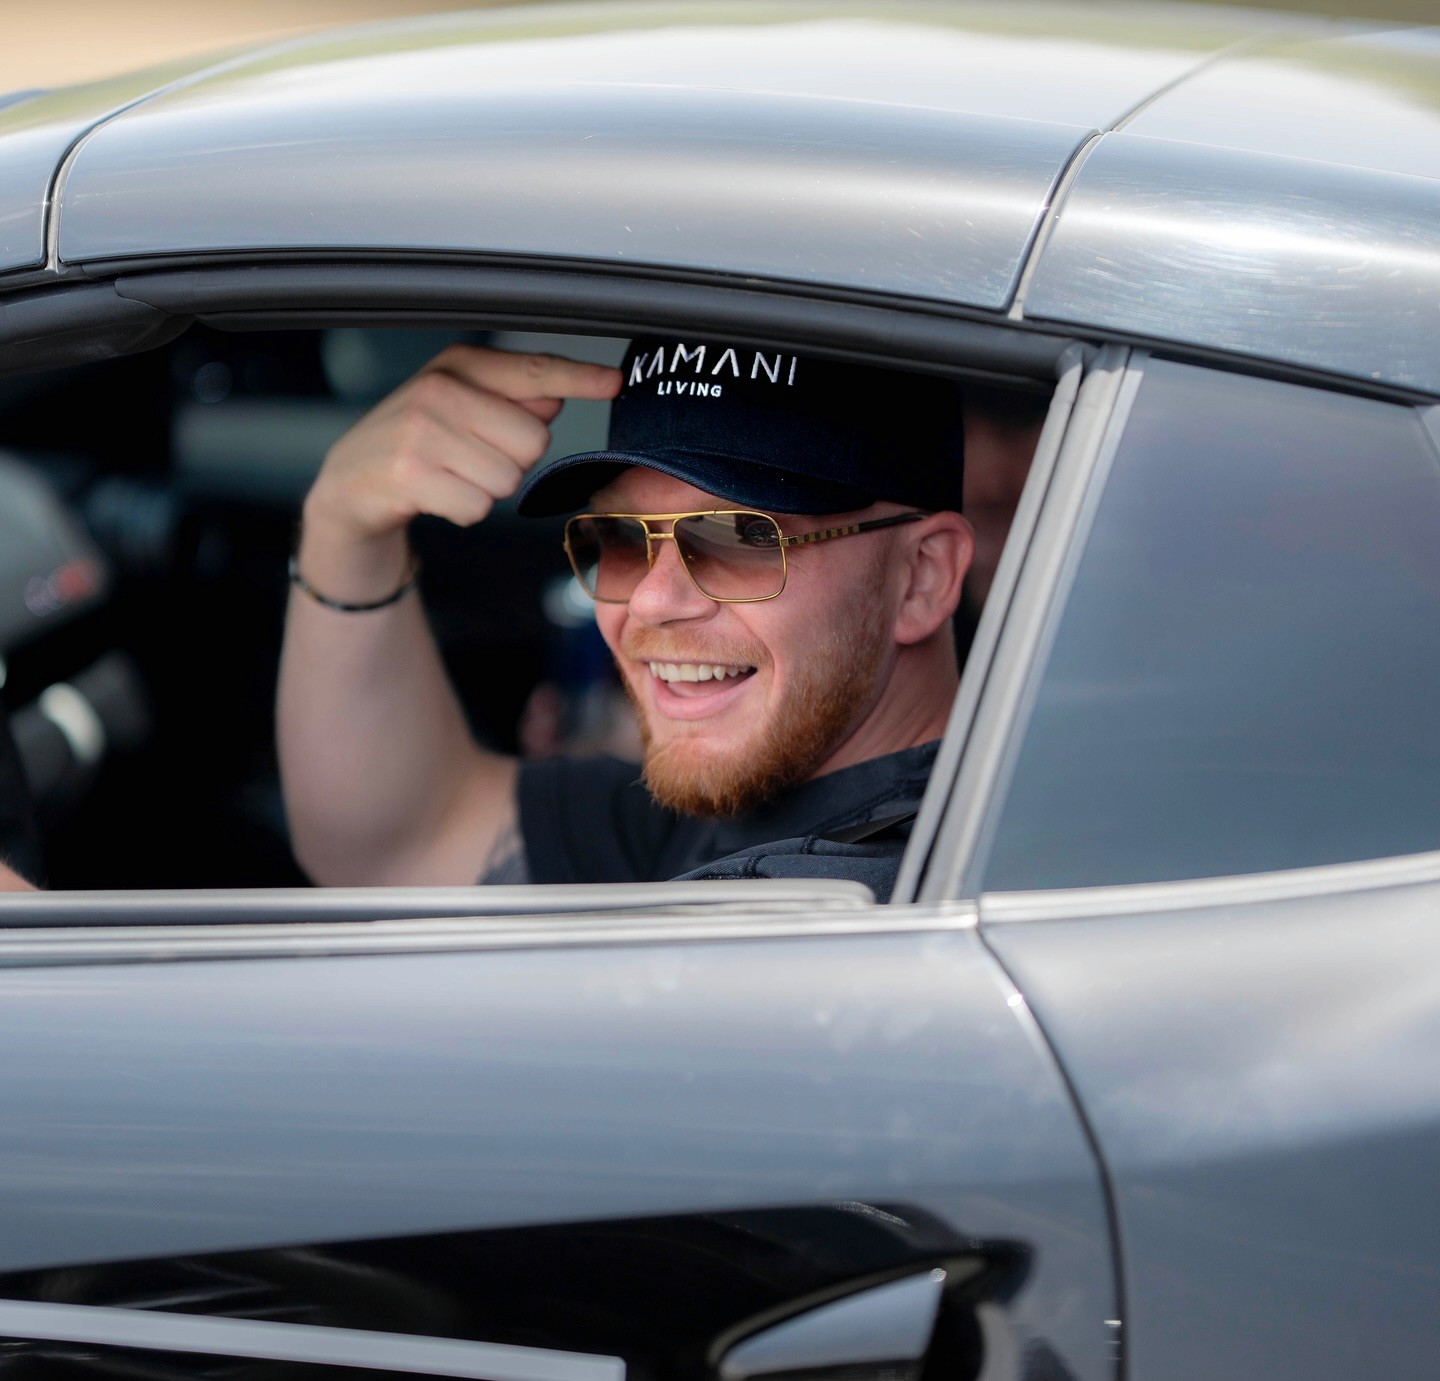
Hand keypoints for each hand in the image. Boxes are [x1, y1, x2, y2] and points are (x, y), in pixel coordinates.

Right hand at [299, 346, 620, 597]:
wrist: (352, 479)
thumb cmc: (417, 438)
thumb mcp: (463, 404)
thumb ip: (513, 396)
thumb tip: (557, 394)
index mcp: (459, 365)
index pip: (535, 370)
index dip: (579, 377)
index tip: (614, 382)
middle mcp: (440, 390)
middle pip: (532, 440)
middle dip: (511, 459)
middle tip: (470, 455)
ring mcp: (421, 432)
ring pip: (508, 478)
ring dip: (487, 488)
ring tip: (451, 473)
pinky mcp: (410, 474)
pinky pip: (478, 506)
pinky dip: (465, 509)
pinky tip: (437, 494)